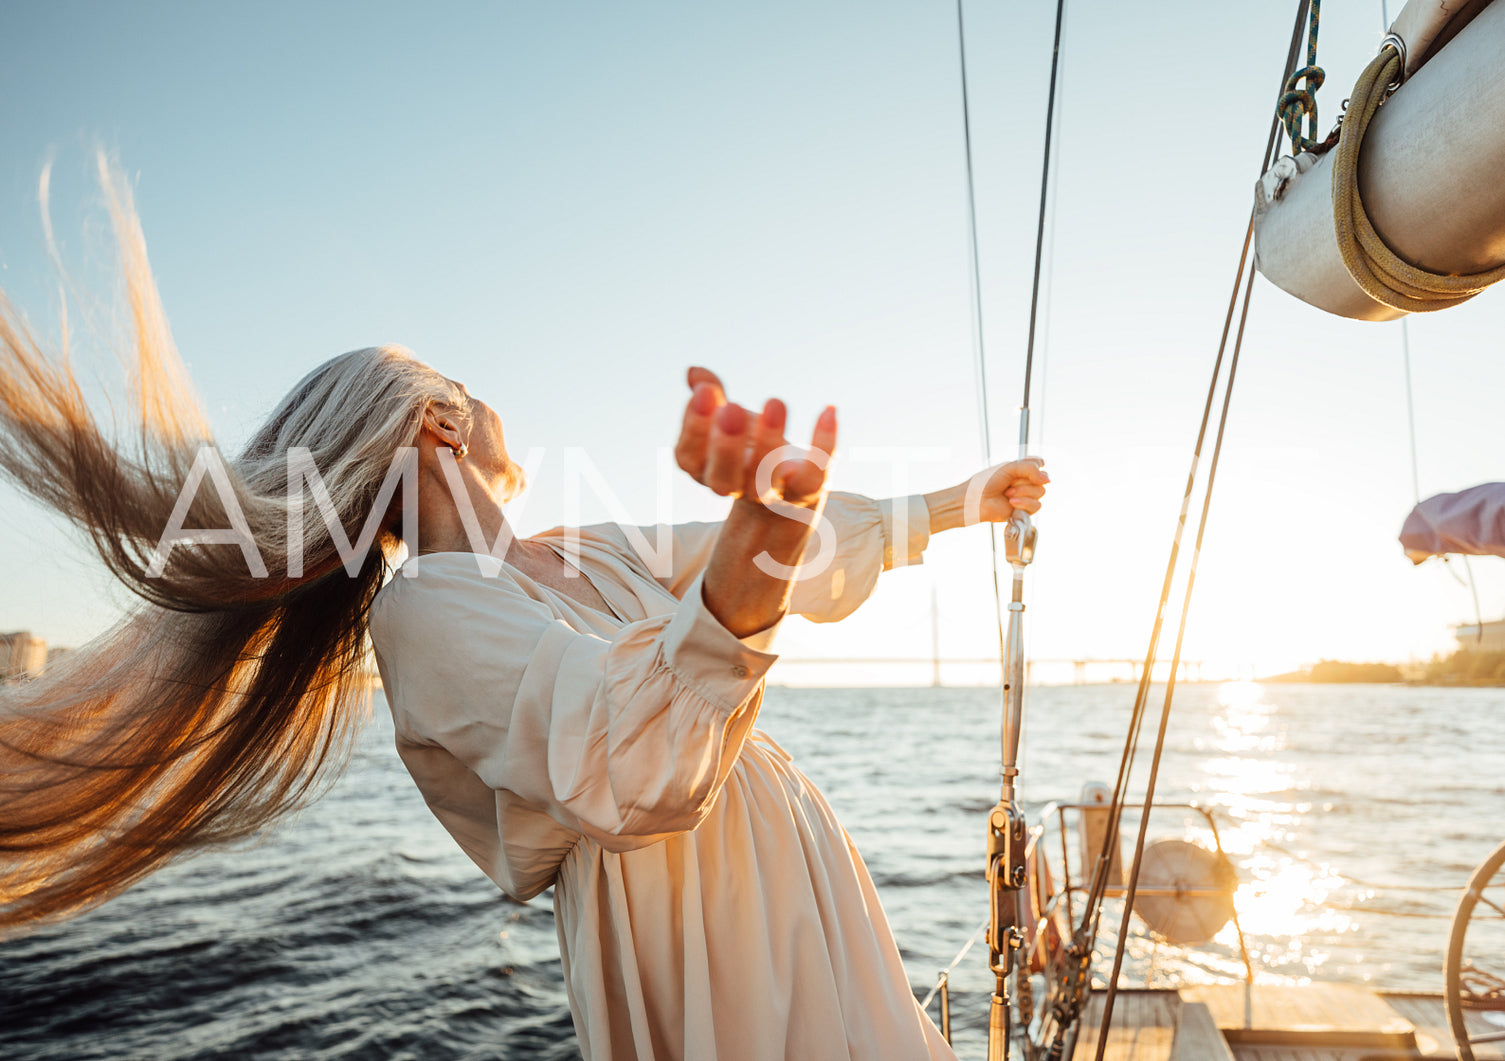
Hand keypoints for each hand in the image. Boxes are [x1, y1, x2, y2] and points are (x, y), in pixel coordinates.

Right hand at [674, 367, 835, 508]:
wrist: (785, 493)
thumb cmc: (748, 449)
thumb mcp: (728, 421)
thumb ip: (713, 398)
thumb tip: (694, 372)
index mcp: (706, 470)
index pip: (689, 457)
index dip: (694, 427)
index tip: (704, 392)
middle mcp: (734, 487)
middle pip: (723, 479)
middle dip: (726, 445)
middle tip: (732, 407)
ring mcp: (770, 493)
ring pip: (765, 479)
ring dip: (769, 442)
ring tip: (775, 402)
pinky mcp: (805, 491)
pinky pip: (815, 473)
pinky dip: (823, 443)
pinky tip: (828, 410)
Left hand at [924, 458, 1049, 533]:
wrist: (975, 501)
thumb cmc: (986, 482)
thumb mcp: (1008, 468)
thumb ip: (1029, 469)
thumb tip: (1047, 479)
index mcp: (1020, 468)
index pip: (1039, 463)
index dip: (1035, 467)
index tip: (1022, 470)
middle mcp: (1024, 481)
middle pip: (1043, 479)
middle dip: (1026, 482)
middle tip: (1009, 484)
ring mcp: (1025, 496)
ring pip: (1040, 493)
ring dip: (1024, 492)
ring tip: (1007, 494)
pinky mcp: (1023, 509)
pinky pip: (1036, 506)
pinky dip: (1024, 503)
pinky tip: (1011, 503)